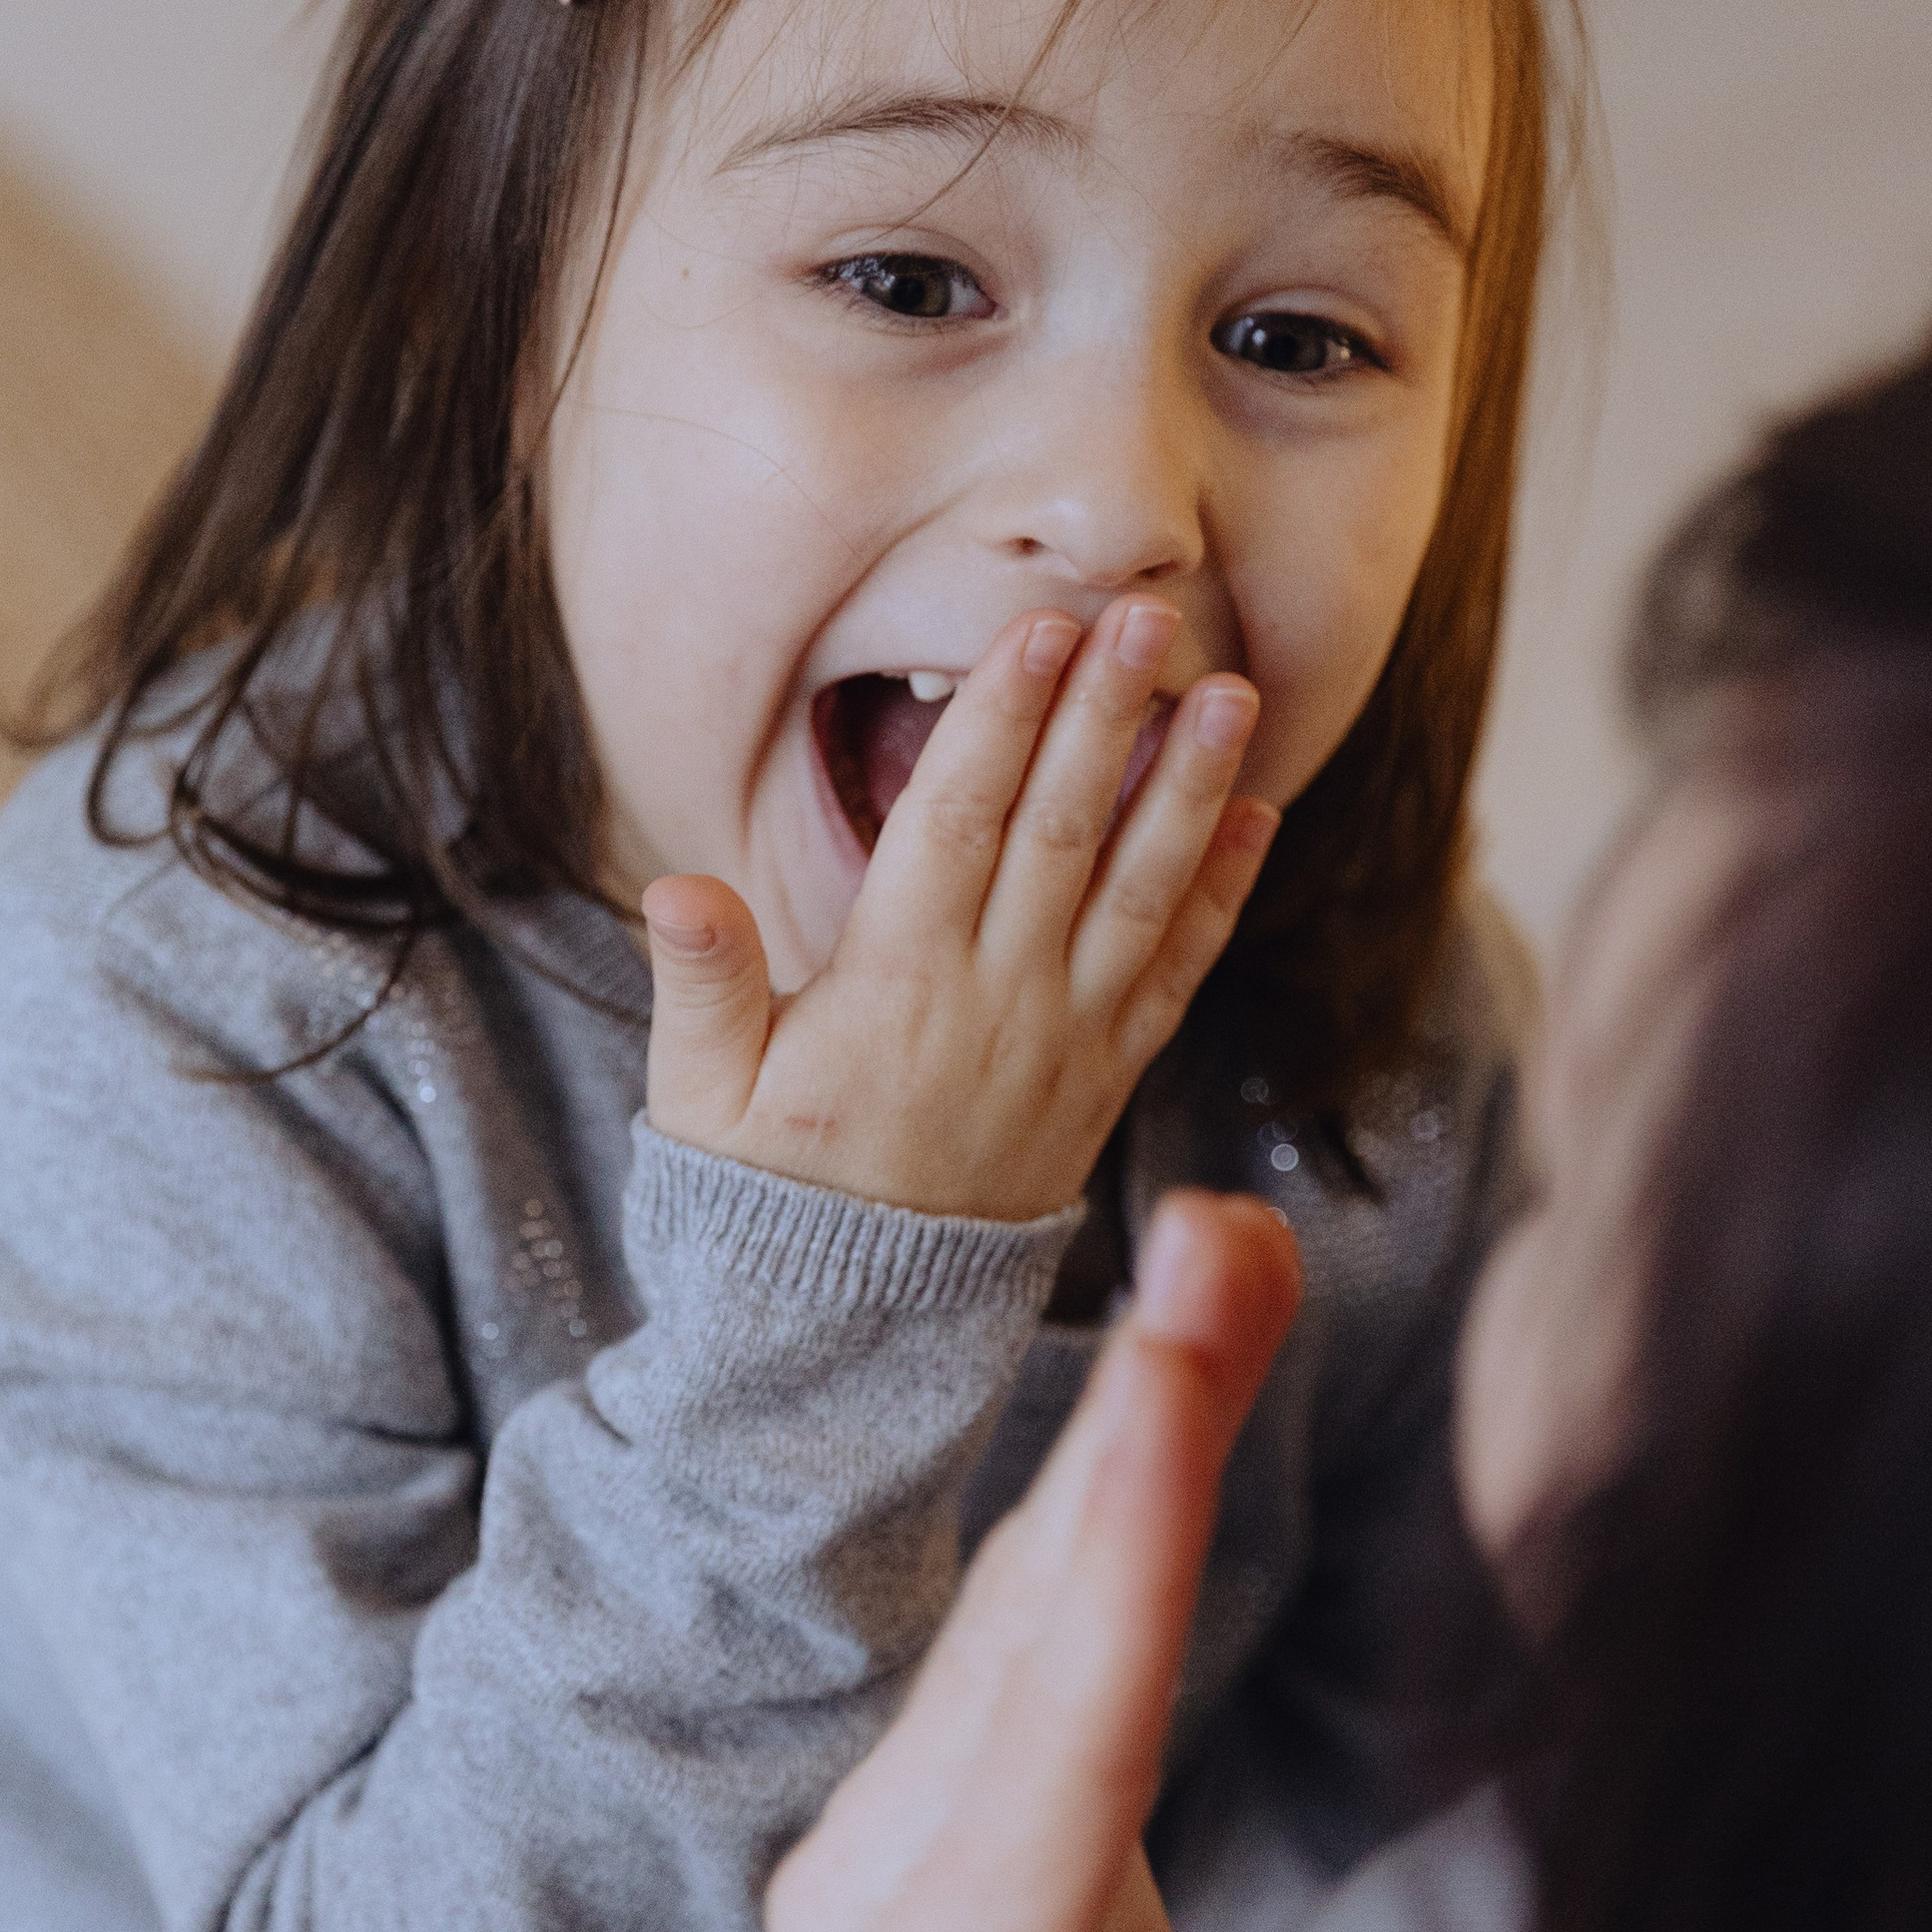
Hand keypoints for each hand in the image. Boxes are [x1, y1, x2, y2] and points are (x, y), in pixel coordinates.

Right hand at [642, 602, 1276, 1220]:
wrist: (862, 1319)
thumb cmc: (768, 1185)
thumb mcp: (704, 1093)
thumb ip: (702, 985)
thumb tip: (676, 891)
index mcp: (895, 984)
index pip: (956, 823)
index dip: (1002, 721)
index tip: (1039, 630)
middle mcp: (997, 1000)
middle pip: (1064, 831)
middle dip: (1108, 715)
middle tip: (1150, 612)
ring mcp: (1067, 1041)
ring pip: (1141, 891)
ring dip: (1190, 786)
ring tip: (1232, 692)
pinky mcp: (1110, 1080)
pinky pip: (1178, 974)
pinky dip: (1221, 893)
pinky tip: (1255, 816)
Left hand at [764, 1192, 1339, 1931]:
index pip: (1053, 1742)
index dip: (1127, 1544)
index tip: (1181, 1367)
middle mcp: (880, 1892)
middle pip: (1029, 1624)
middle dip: (1133, 1422)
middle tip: (1236, 1233)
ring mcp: (891, 1836)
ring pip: (1025, 1595)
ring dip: (1128, 1419)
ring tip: (1233, 1252)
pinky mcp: (938, 1801)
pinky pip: (1034, 1619)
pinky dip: (1114, 1484)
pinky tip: (1177, 1368)